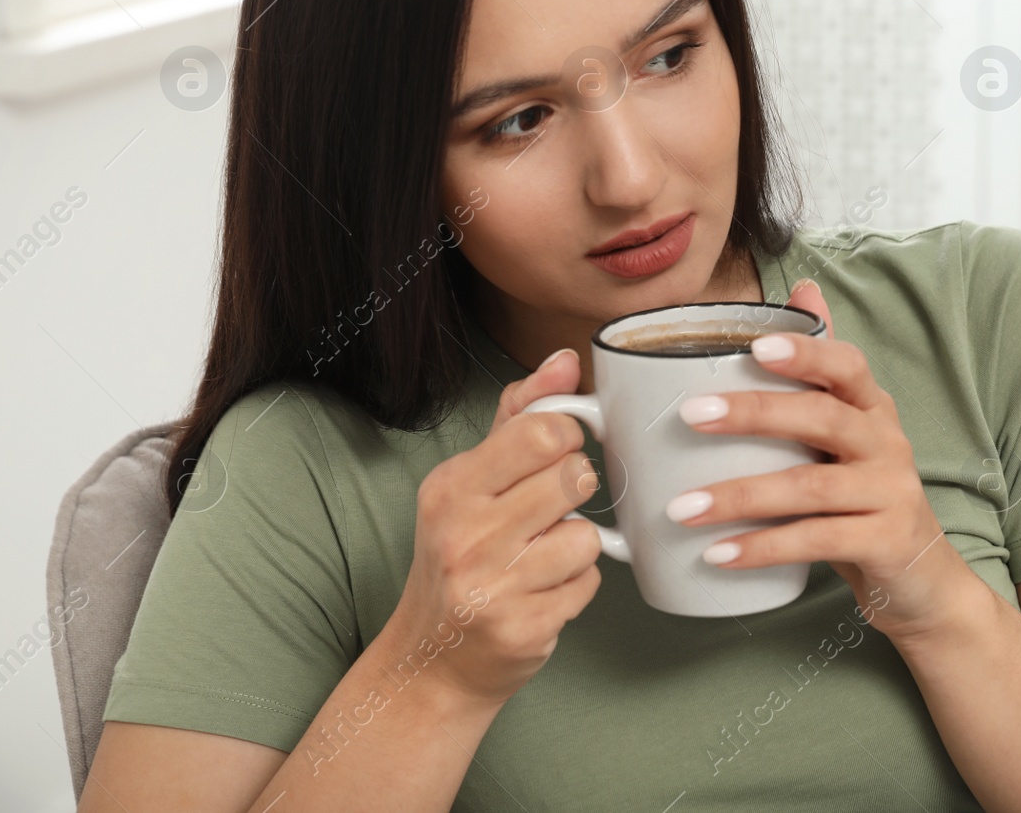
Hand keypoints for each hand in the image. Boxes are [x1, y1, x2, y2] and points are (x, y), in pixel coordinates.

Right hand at [384, 348, 602, 708]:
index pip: (542, 431)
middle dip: (575, 491)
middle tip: (551, 509)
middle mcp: (463, 534)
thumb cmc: (460, 557)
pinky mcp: (523, 628)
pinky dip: (576, 587)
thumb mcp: (471, 481)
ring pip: (586, 536)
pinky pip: (588, 585)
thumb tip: (565, 360)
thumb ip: (520, 416)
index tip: (558, 452)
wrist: (432, 660)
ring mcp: (491, 586)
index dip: (568, 438)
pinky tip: (542, 592)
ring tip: (542, 557)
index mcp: (451, 486)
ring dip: (576, 546)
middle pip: (573, 478)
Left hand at [667, 279, 980, 646]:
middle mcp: (886, 443)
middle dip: (753, 414)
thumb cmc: (865, 498)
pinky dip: (763, 548)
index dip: (804, 352)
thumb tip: (804, 286)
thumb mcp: (846, 433)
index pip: (845, 365)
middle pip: (822, 418)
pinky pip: (817, 542)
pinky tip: (718, 554)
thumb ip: (820, 369)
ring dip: (741, 496)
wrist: (922, 580)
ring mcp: (891, 493)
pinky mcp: (886, 542)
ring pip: (811, 487)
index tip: (752, 349)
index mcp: (871, 408)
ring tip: (682, 508)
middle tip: (690, 417)